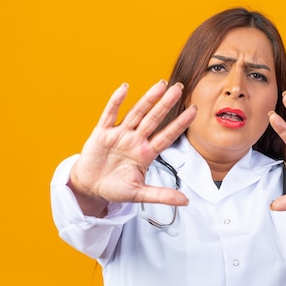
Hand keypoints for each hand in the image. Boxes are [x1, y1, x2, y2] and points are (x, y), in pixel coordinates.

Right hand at [69, 80, 196, 215]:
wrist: (90, 187)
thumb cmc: (115, 188)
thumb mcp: (140, 194)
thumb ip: (162, 195)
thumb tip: (185, 201)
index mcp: (146, 153)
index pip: (167, 135)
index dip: (180, 124)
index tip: (194, 111)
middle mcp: (135, 140)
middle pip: (154, 119)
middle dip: (166, 104)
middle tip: (179, 88)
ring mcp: (119, 134)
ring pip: (136, 113)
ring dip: (147, 99)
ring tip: (160, 85)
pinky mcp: (102, 133)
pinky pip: (110, 114)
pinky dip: (116, 101)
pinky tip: (125, 89)